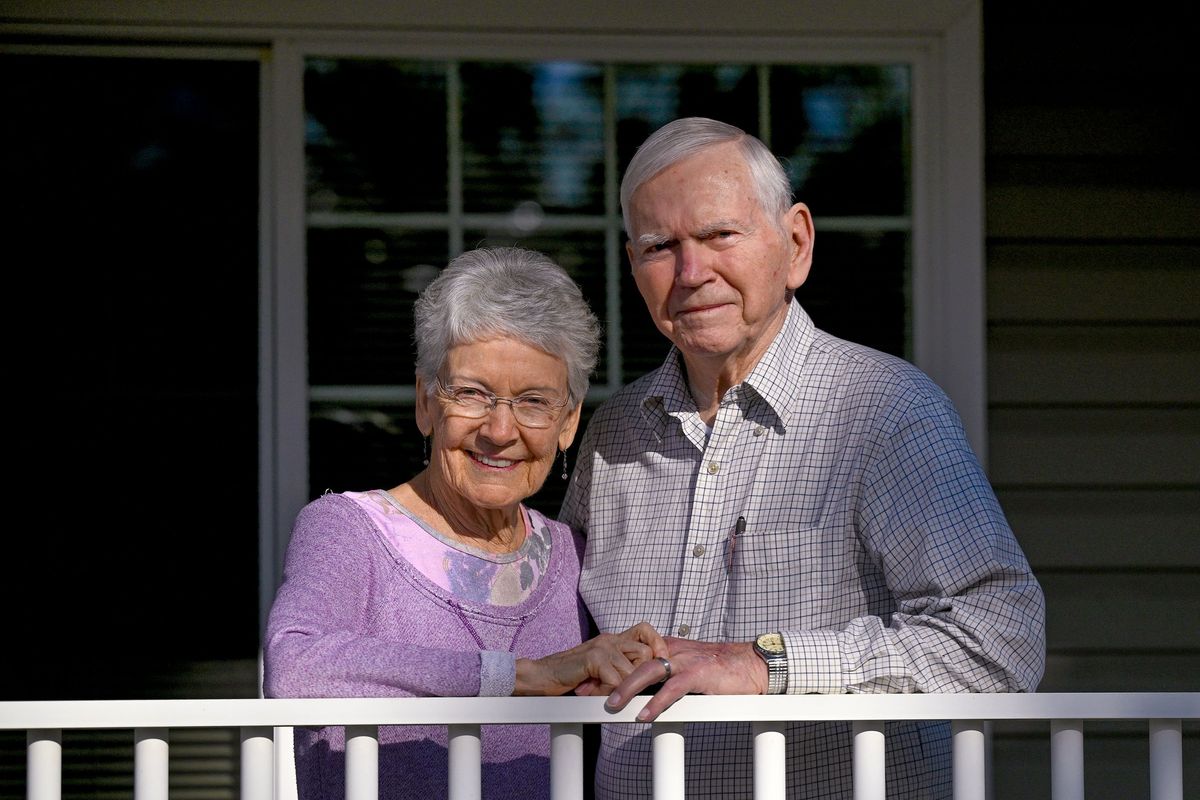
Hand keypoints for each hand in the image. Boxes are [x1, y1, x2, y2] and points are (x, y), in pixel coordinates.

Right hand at [515, 621, 666, 695]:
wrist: (542, 675)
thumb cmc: (571, 676)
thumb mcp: (600, 669)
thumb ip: (619, 667)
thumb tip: (646, 680)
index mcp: (614, 639)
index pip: (645, 629)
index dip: (657, 644)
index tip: (662, 660)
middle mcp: (610, 639)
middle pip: (645, 653)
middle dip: (641, 675)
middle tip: (627, 687)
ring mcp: (602, 647)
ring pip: (632, 672)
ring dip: (622, 688)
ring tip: (603, 692)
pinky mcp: (594, 658)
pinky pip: (616, 681)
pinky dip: (608, 693)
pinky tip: (594, 692)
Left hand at [604, 636, 767, 720]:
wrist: (752, 663)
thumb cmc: (721, 667)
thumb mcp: (687, 664)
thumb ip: (666, 671)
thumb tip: (643, 688)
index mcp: (667, 647)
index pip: (632, 657)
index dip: (609, 670)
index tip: (589, 682)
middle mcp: (672, 651)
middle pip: (633, 661)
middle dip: (607, 676)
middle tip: (588, 690)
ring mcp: (685, 661)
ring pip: (648, 672)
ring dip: (626, 688)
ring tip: (610, 704)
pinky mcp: (699, 674)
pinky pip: (673, 689)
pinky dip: (657, 703)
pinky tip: (644, 715)